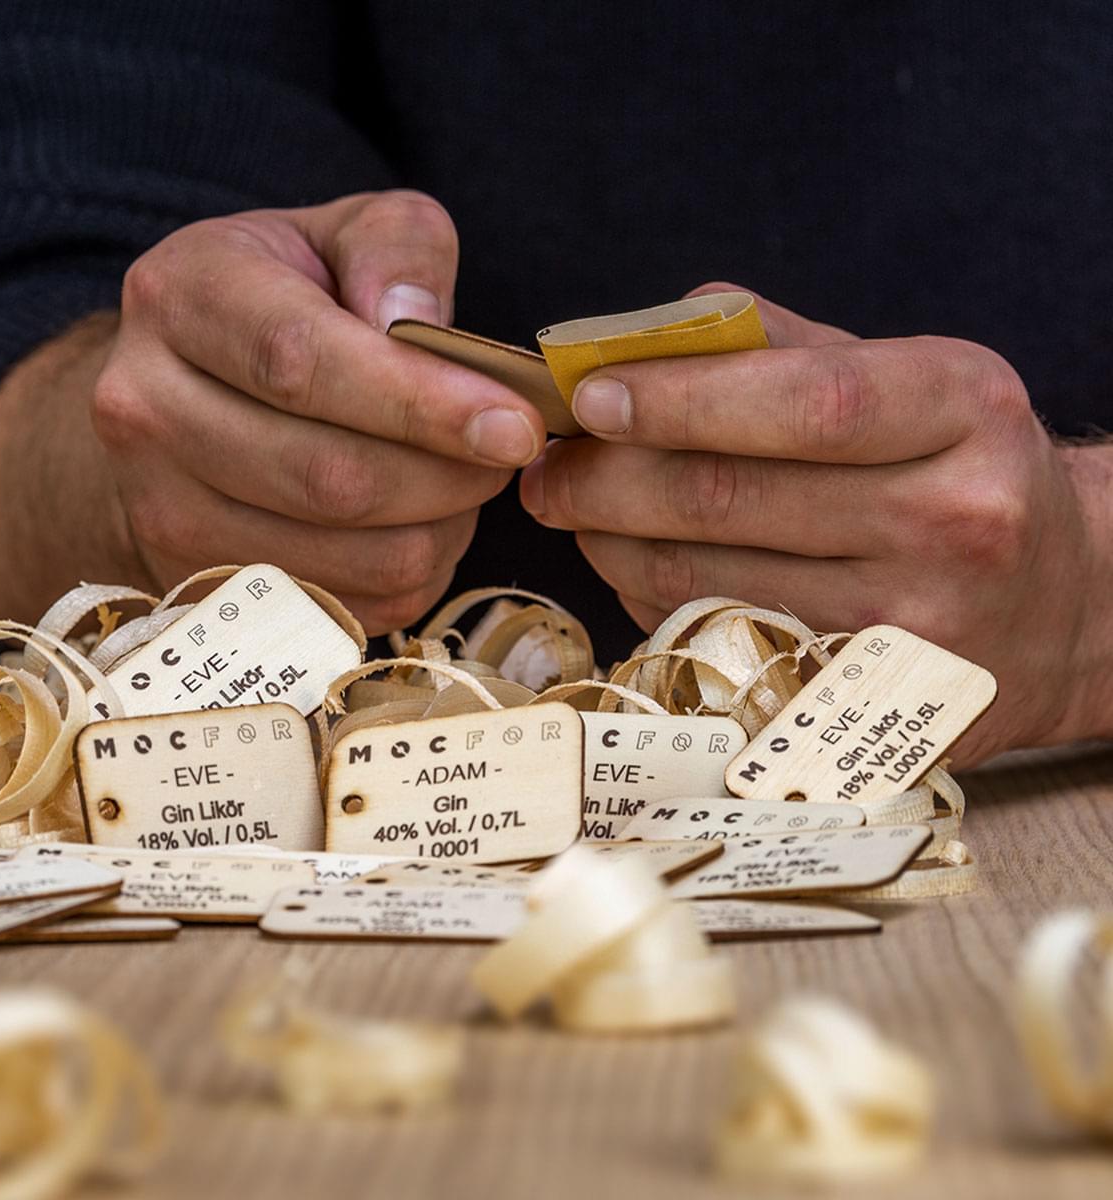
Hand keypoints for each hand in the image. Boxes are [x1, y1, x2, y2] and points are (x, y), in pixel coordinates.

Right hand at [90, 191, 543, 632]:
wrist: (171, 387)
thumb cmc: (276, 298)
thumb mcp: (338, 234)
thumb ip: (397, 249)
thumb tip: (417, 321)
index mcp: (177, 297)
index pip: (301, 363)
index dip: (419, 402)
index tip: (514, 424)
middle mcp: (144, 408)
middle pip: (326, 477)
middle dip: (447, 476)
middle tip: (510, 452)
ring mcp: (157, 508)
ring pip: (340, 555)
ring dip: (435, 530)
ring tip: (458, 481)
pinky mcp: (192, 582)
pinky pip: (337, 608)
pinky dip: (402, 575)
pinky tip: (411, 523)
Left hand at [518, 283, 1112, 761]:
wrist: (1060, 605)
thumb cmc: (949, 468)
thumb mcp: (901, 377)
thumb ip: (769, 345)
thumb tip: (625, 344)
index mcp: (963, 407)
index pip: (803, 403)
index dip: (677, 400)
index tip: (586, 397)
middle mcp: (957, 519)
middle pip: (732, 500)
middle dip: (607, 479)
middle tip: (545, 468)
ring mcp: (916, 625)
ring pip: (707, 582)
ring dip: (611, 542)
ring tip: (576, 510)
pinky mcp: (869, 703)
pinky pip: (719, 645)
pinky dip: (653, 602)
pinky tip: (634, 566)